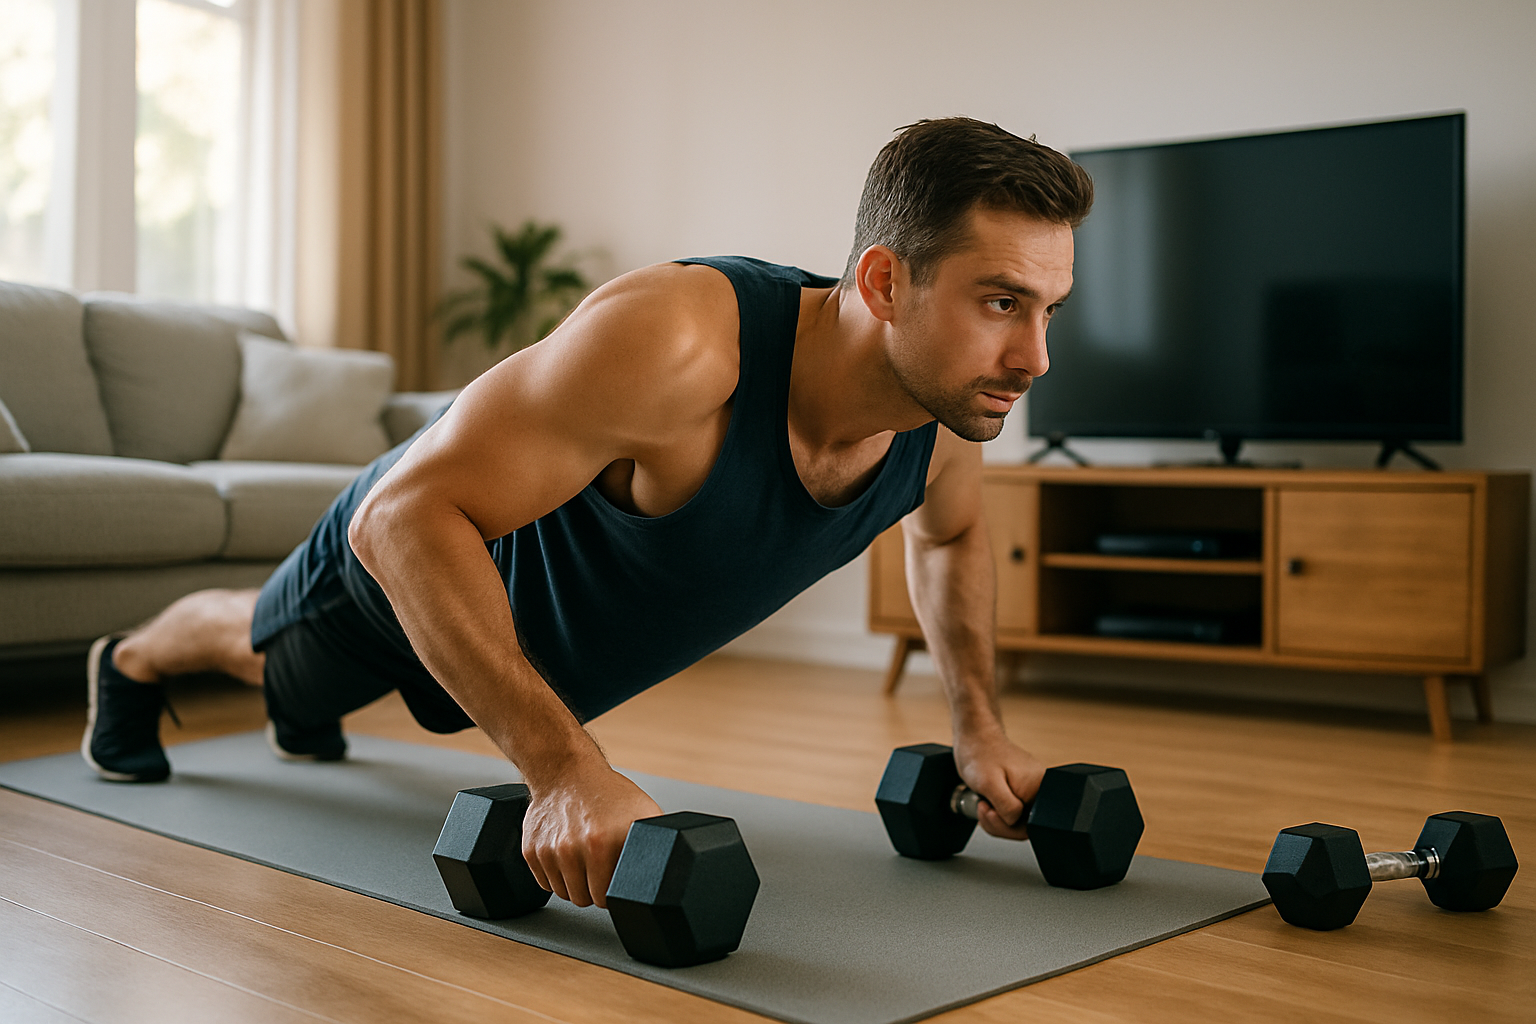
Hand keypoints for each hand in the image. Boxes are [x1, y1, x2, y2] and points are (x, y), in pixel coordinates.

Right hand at [521, 764, 662, 908]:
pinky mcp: (531, 851)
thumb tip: (671, 871)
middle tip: (602, 867)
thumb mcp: (643, 812)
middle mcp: (574, 849)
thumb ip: (655, 845)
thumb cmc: (608, 794)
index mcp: (603, 843)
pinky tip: (568, 853)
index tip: (617, 880)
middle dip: (595, 889)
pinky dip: (556, 874)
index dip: (615, 892)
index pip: (609, 898)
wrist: (566, 772)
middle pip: (585, 900)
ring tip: (585, 857)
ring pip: (564, 894)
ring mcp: (550, 851)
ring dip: (576, 883)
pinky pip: (545, 882)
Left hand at [953, 728, 1045, 840]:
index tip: (991, 812)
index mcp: (1040, 787)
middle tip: (985, 806)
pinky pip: (1013, 813)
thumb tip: (1015, 821)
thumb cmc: (980, 754)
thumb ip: (1007, 807)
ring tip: (985, 801)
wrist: (974, 738)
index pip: (1033, 827)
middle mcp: (1041, 789)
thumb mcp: (990, 784)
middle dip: (999, 823)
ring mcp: (1032, 790)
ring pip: (1017, 821)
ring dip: (996, 818)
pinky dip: (997, 812)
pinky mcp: (1022, 791)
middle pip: (1025, 826)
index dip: (1008, 827)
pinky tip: (989, 801)